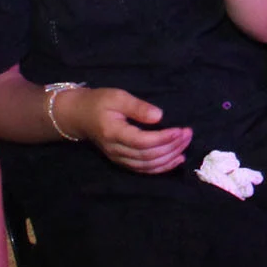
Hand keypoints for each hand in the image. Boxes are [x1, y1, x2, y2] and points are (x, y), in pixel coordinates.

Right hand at [60, 87, 190, 173]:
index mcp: (113, 133)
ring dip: (170, 157)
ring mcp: (118, 158)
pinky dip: (162, 167)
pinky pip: (144, 170)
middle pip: (148, 155)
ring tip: (186, 143)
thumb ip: (138, 107)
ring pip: (148, 165)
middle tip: (188, 133)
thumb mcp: (117, 97)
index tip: (181, 129)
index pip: (143, 141)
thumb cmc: (99, 102)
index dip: (164, 138)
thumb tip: (159, 116)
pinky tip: (177, 159)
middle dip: (171, 146)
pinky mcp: (122, 161)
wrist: (79, 116)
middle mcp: (115, 150)